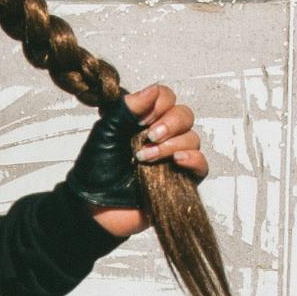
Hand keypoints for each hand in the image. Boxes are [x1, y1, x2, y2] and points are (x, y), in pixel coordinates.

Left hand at [93, 83, 206, 239]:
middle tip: (149, 136)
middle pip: (184, 115)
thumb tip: (153, 89)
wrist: (95, 206)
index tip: (141, 119)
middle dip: (170, 123)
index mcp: (144, 120)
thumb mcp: (106, 131)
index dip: (160, 104)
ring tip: (147, 158)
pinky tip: (176, 161)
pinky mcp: (181, 180)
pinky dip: (193, 159)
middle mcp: (162, 136)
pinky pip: (201, 165)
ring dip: (172, 144)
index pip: (167, 98)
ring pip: (192, 138)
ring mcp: (173, 158)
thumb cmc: (97, 169)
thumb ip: (128, 108)